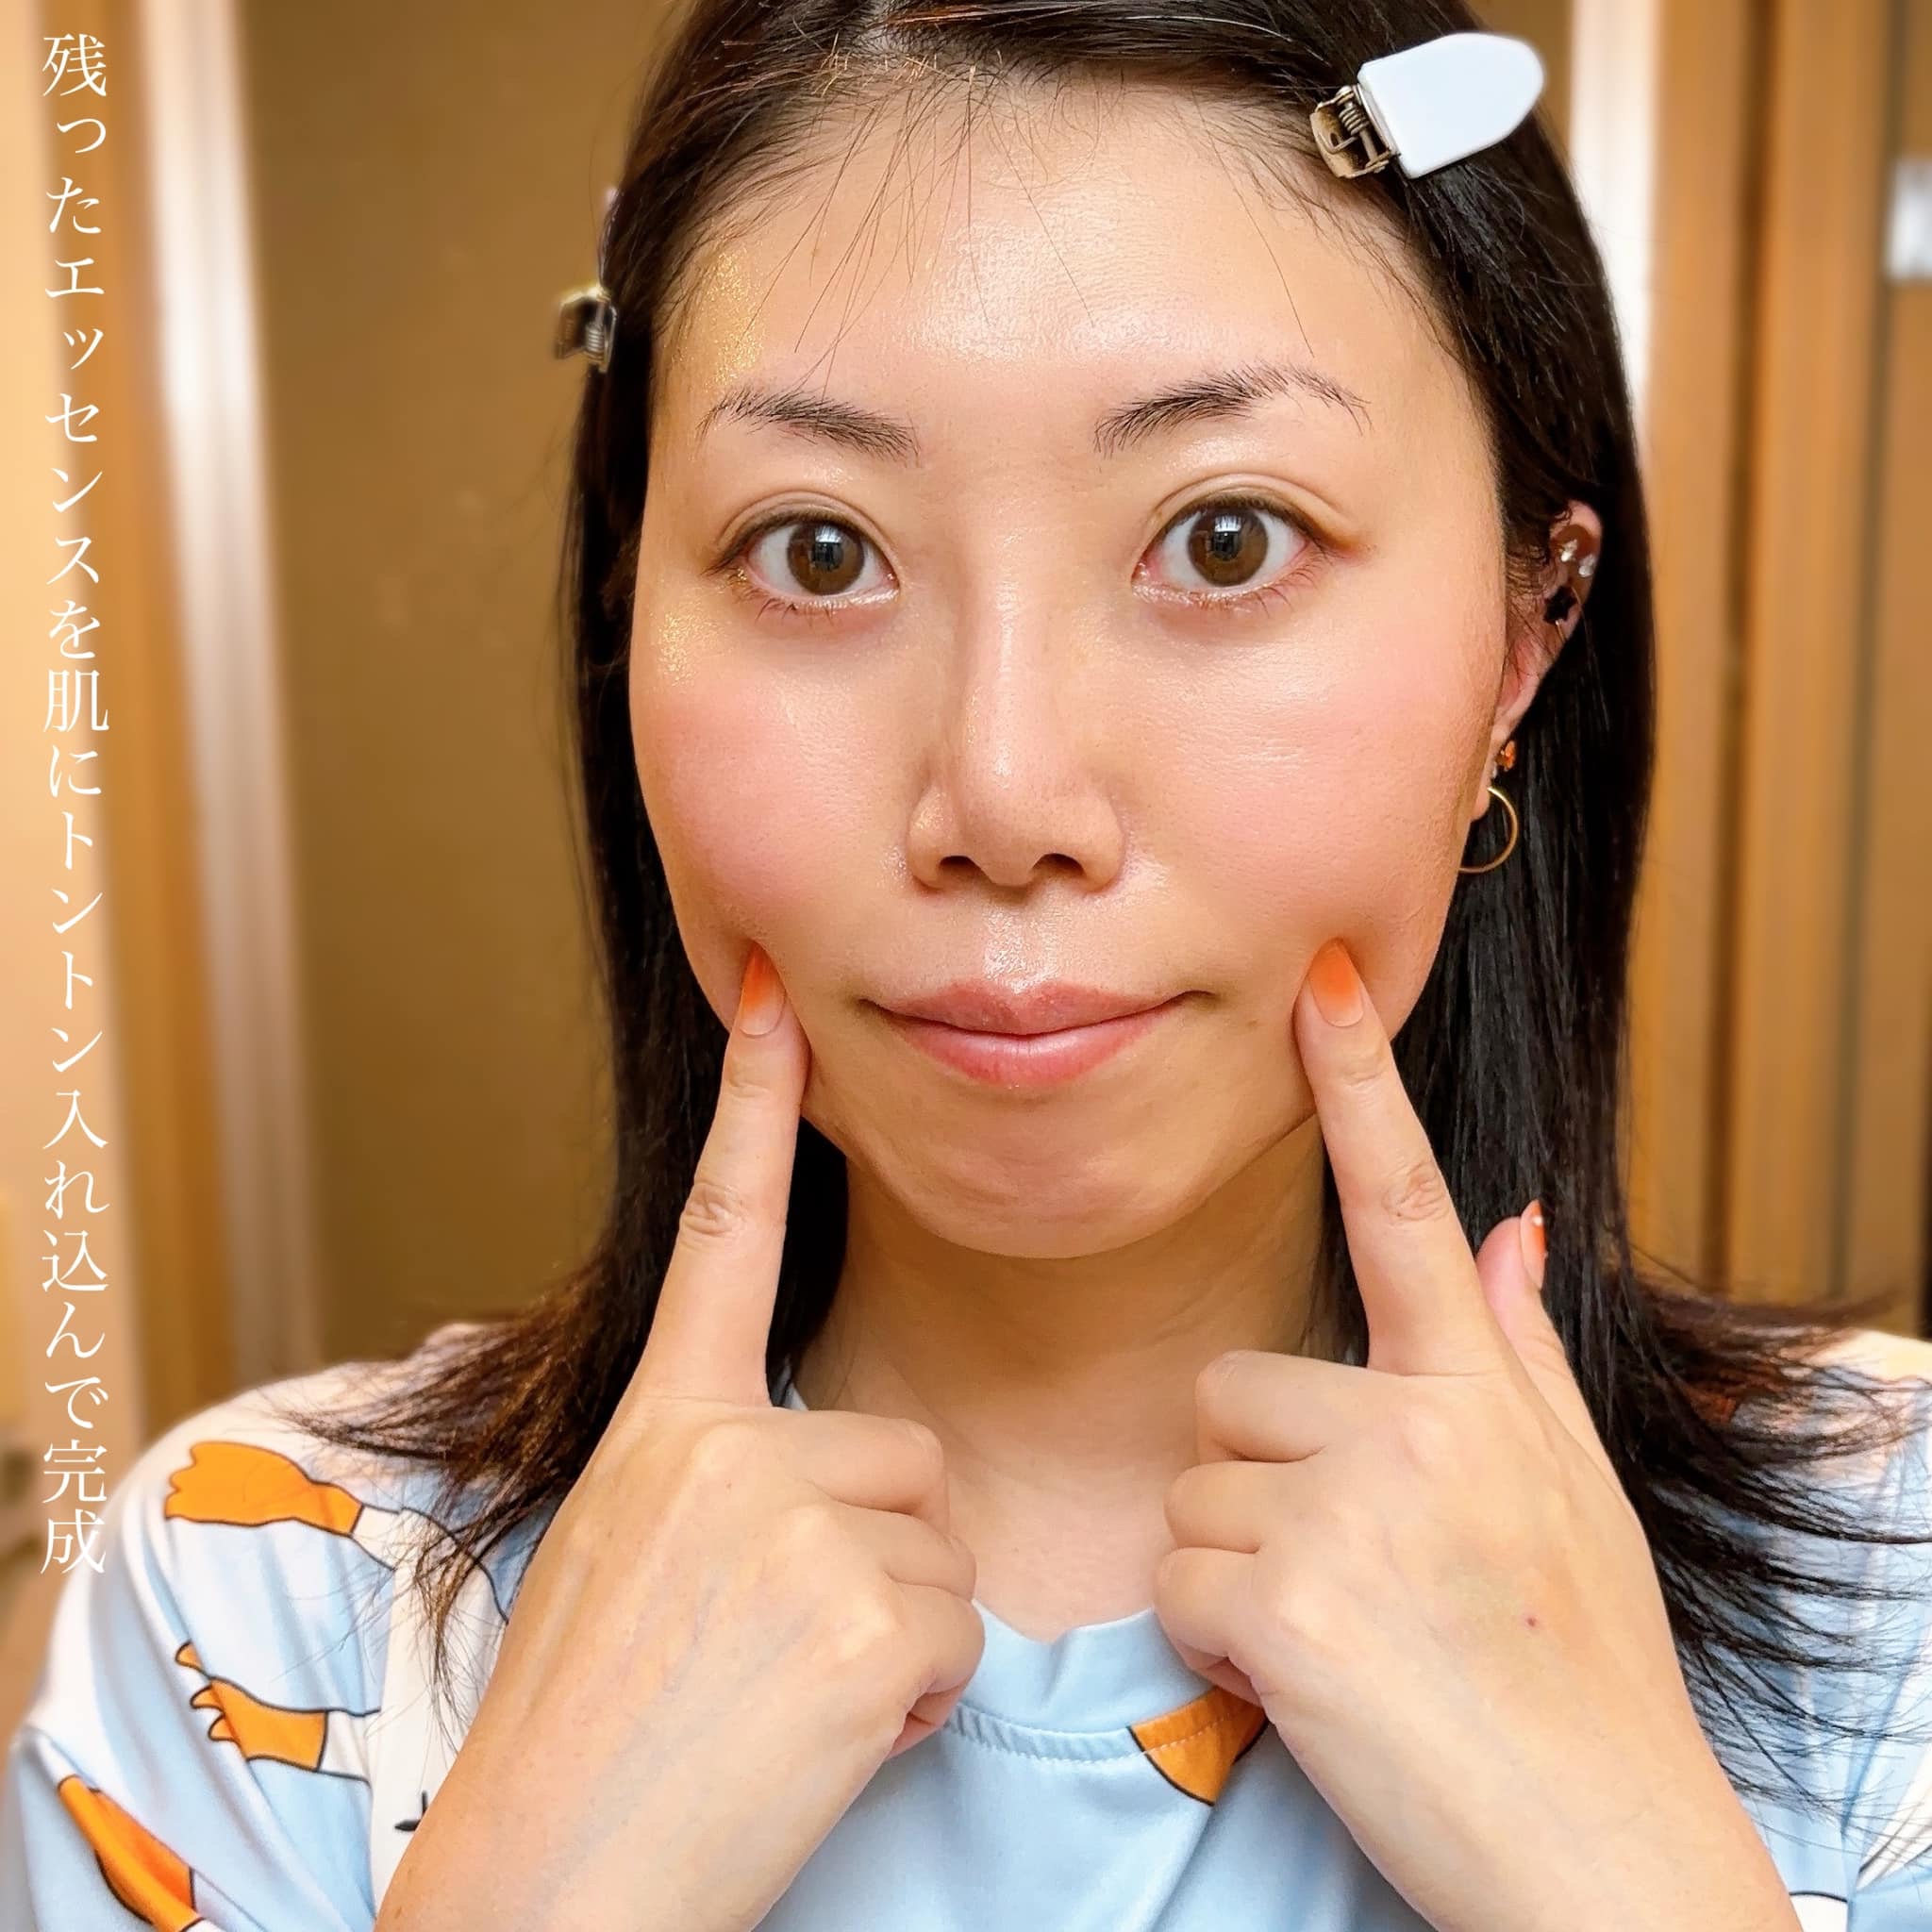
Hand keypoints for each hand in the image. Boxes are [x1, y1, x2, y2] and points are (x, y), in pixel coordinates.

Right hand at [377, 943, 983, 1931]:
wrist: (547, 1887)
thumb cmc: (586, 1736)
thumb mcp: (625, 1556)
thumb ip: (714, 1475)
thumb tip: (819, 1468)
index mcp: (657, 1424)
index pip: (717, 1227)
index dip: (749, 1101)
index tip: (773, 991)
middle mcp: (721, 1447)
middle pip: (899, 1456)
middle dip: (873, 1558)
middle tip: (769, 1657)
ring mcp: (791, 1522)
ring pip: (936, 1545)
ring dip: (890, 1632)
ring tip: (781, 1702)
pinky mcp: (866, 1612)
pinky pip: (957, 1633)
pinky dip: (914, 1701)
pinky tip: (817, 1742)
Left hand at [1151, 938, 1798, 1931]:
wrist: (1601, 1851)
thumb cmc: (1582, 1672)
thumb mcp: (1573, 1494)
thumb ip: (1514, 1350)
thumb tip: (1511, 1220)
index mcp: (1481, 1390)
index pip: (1411, 1204)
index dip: (1361, 1081)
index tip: (1323, 976)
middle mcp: (1420, 1424)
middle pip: (1232, 1389)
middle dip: (1261, 1481)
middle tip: (1354, 1576)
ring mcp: (1353, 1508)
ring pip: (1192, 1486)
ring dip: (1235, 1564)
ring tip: (1342, 1632)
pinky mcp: (1290, 1599)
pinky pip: (1176, 1578)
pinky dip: (1215, 1638)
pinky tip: (1305, 1682)